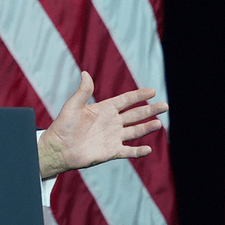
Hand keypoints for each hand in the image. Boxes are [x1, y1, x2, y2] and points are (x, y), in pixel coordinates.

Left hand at [37, 71, 167, 178]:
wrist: (59, 148)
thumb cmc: (63, 126)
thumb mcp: (73, 106)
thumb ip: (83, 92)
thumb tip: (85, 73)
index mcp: (104, 109)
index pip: (125, 100)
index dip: (138, 95)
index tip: (152, 91)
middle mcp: (111, 122)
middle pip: (135, 115)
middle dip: (150, 110)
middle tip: (165, 106)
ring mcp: (112, 137)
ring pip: (135, 131)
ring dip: (147, 127)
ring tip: (159, 123)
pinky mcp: (111, 151)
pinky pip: (128, 151)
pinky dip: (138, 151)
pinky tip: (148, 149)